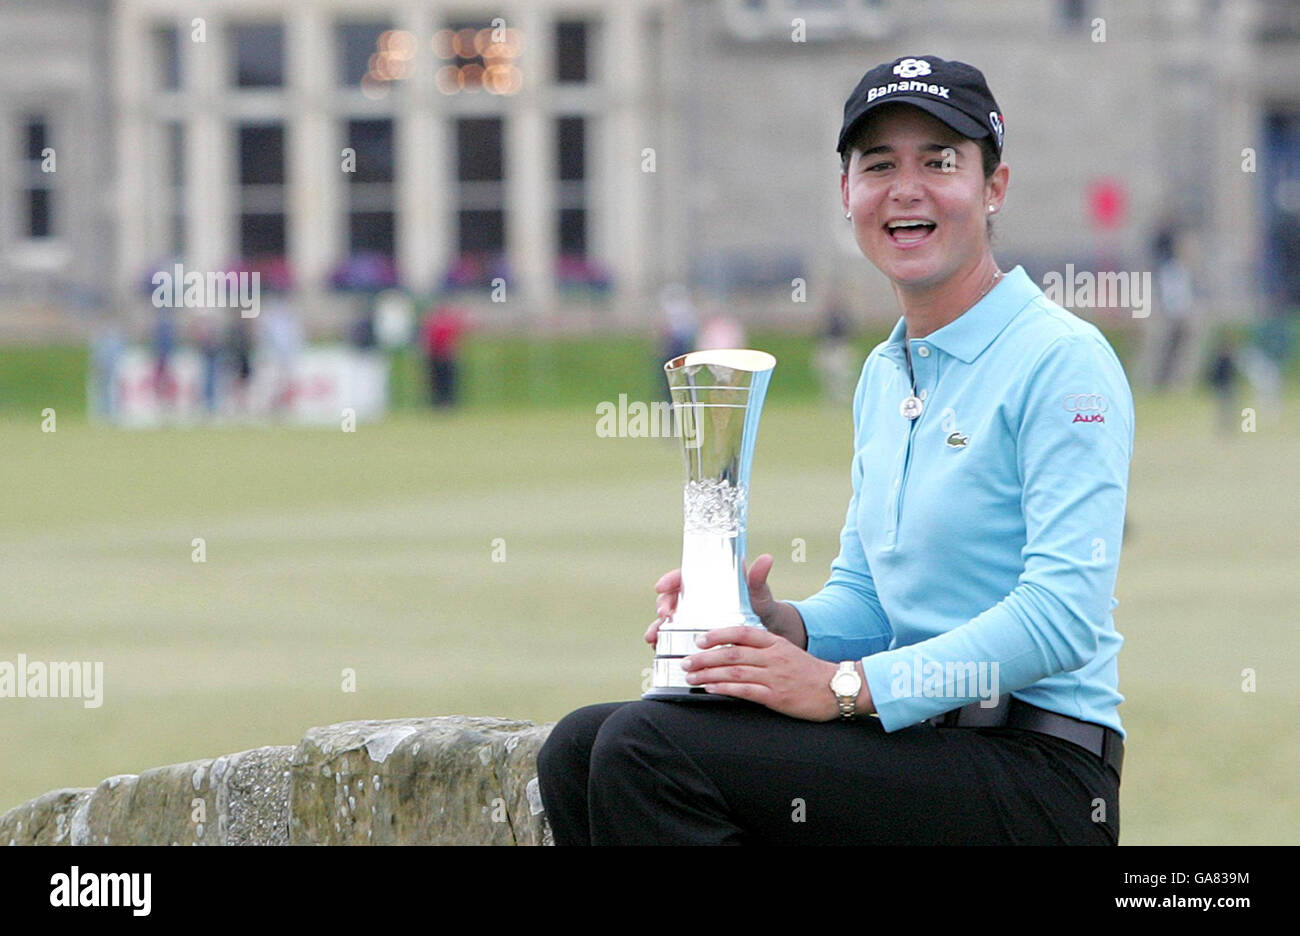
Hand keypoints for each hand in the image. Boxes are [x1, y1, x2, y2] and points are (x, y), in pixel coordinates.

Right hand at [647, 554, 785, 647]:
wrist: (766, 633)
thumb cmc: (761, 607)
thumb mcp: (758, 593)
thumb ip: (757, 578)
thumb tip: (766, 558)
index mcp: (708, 584)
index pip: (684, 577)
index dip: (670, 580)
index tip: (661, 586)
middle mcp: (696, 600)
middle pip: (671, 598)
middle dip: (662, 606)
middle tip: (663, 615)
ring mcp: (692, 618)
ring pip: (668, 619)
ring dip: (657, 627)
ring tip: (653, 637)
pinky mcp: (693, 636)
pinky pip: (672, 638)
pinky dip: (662, 642)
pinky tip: (658, 648)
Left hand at [679, 626, 855, 721]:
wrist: (836, 689)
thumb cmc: (809, 672)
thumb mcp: (787, 652)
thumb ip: (763, 649)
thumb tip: (732, 650)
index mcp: (775, 642)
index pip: (742, 632)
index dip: (718, 634)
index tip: (700, 639)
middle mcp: (773, 657)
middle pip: (732, 653)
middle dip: (705, 657)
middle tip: (686, 662)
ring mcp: (775, 676)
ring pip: (735, 672)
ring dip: (709, 674)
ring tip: (691, 677)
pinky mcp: (777, 697)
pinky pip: (746, 691)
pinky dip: (725, 689)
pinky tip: (711, 688)